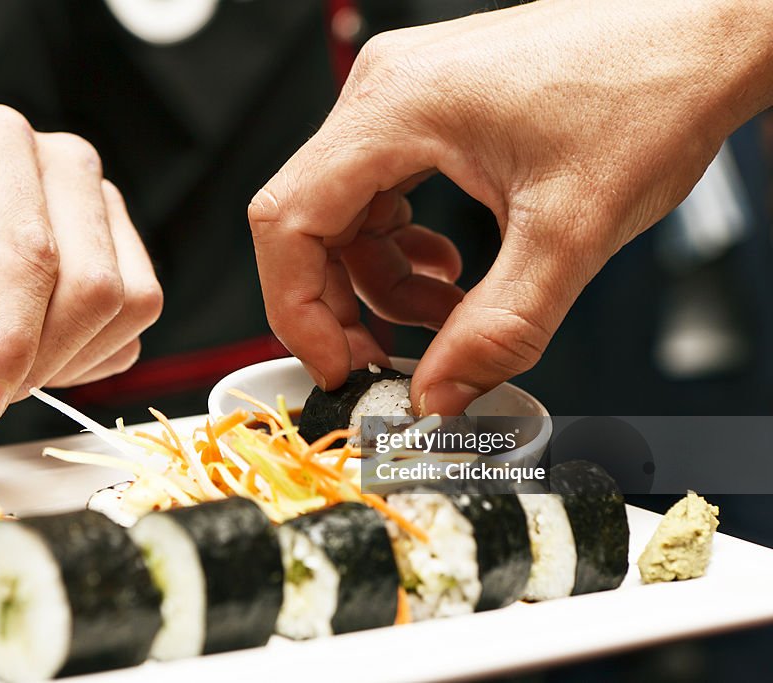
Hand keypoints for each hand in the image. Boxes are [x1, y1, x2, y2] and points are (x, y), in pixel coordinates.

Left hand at [0, 105, 162, 425]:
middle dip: (42, 360)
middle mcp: (63, 162)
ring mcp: (103, 201)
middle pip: (93, 284)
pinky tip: (39, 356)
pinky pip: (137, 320)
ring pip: (132, 302)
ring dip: (74, 361)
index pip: (27, 251)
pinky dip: (92, 358)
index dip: (10, 339)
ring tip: (10, 373)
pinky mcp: (124, 243)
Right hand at [250, 0, 772, 414]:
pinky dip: (406, 249)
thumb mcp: (570, 230)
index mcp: (396, 106)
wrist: (708, 32)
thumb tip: (439, 394)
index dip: (297, 308)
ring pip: (348, 214)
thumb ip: (499, 327)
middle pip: (310, 221)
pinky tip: (454, 272)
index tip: (334, 363)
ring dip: (383, 282)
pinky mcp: (432, 113)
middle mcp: (386, 93)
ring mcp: (406, 99)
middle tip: (382, 360)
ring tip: (448, 314)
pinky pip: (385, 194)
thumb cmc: (650, 86)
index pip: (289, 219)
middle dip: (340, 303)